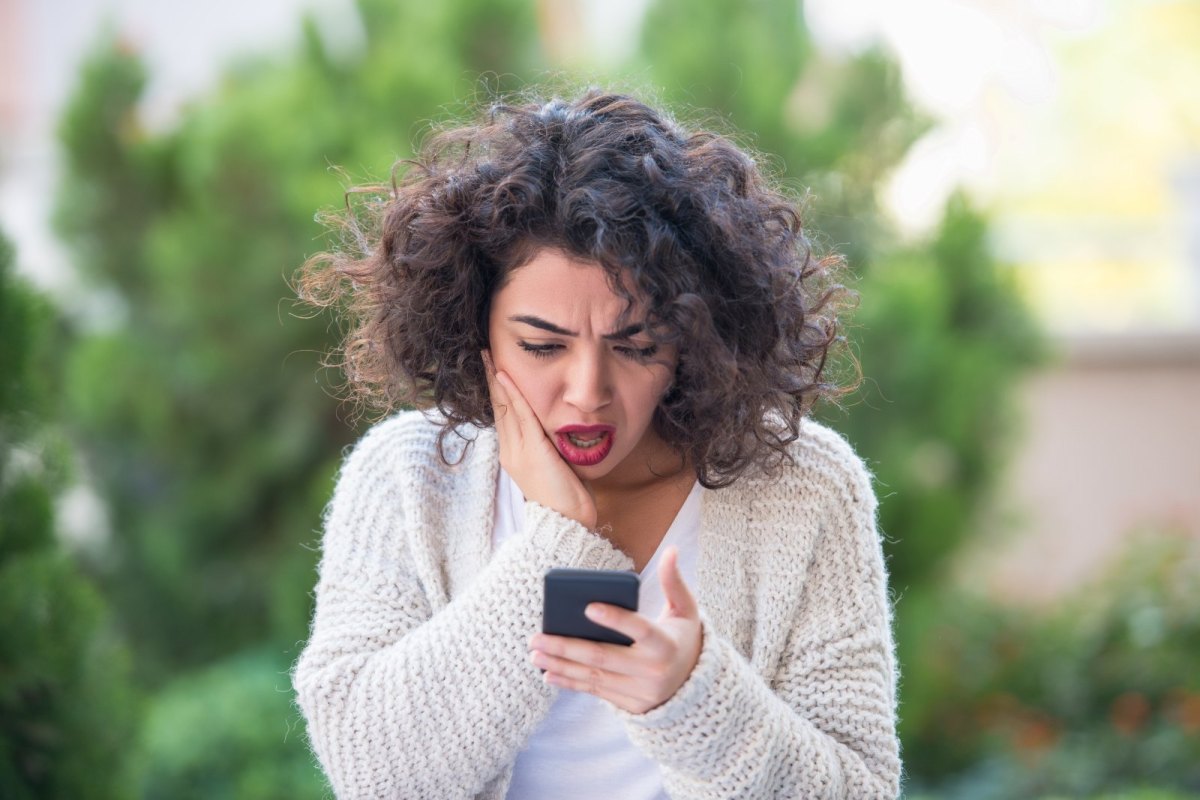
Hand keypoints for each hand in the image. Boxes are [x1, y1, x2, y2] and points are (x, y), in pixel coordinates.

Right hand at [483, 350, 596, 529]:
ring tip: (489, 357)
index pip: (503, 416)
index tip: (493, 370)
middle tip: (484, 354)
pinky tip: (505, 376)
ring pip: (505, 408)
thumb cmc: (565, 499)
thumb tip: (555, 431)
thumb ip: (549, 447)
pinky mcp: (531, 451)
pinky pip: (520, 416)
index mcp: (514, 455)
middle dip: (491, 380)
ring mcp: (518, 451)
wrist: (566, 523)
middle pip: (498, 408)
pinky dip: (513, 394)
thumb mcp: (554, 466)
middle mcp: (510, 451)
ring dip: (497, 380)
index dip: (497, 392)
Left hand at [529, 546, 703, 713]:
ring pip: (594, 676)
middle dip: (566, 647)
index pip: (640, 629)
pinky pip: (595, 691)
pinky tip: (549, 673)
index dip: (616, 619)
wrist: (692, 683)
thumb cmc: (683, 637)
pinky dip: (570, 682)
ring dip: (560, 665)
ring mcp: (640, 692)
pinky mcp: (629, 704)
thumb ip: (673, 582)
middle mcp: (653, 672)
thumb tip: (671, 550)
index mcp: (666, 645)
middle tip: (537, 637)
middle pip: (604, 657)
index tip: (588, 607)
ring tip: (536, 654)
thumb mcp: (685, 610)